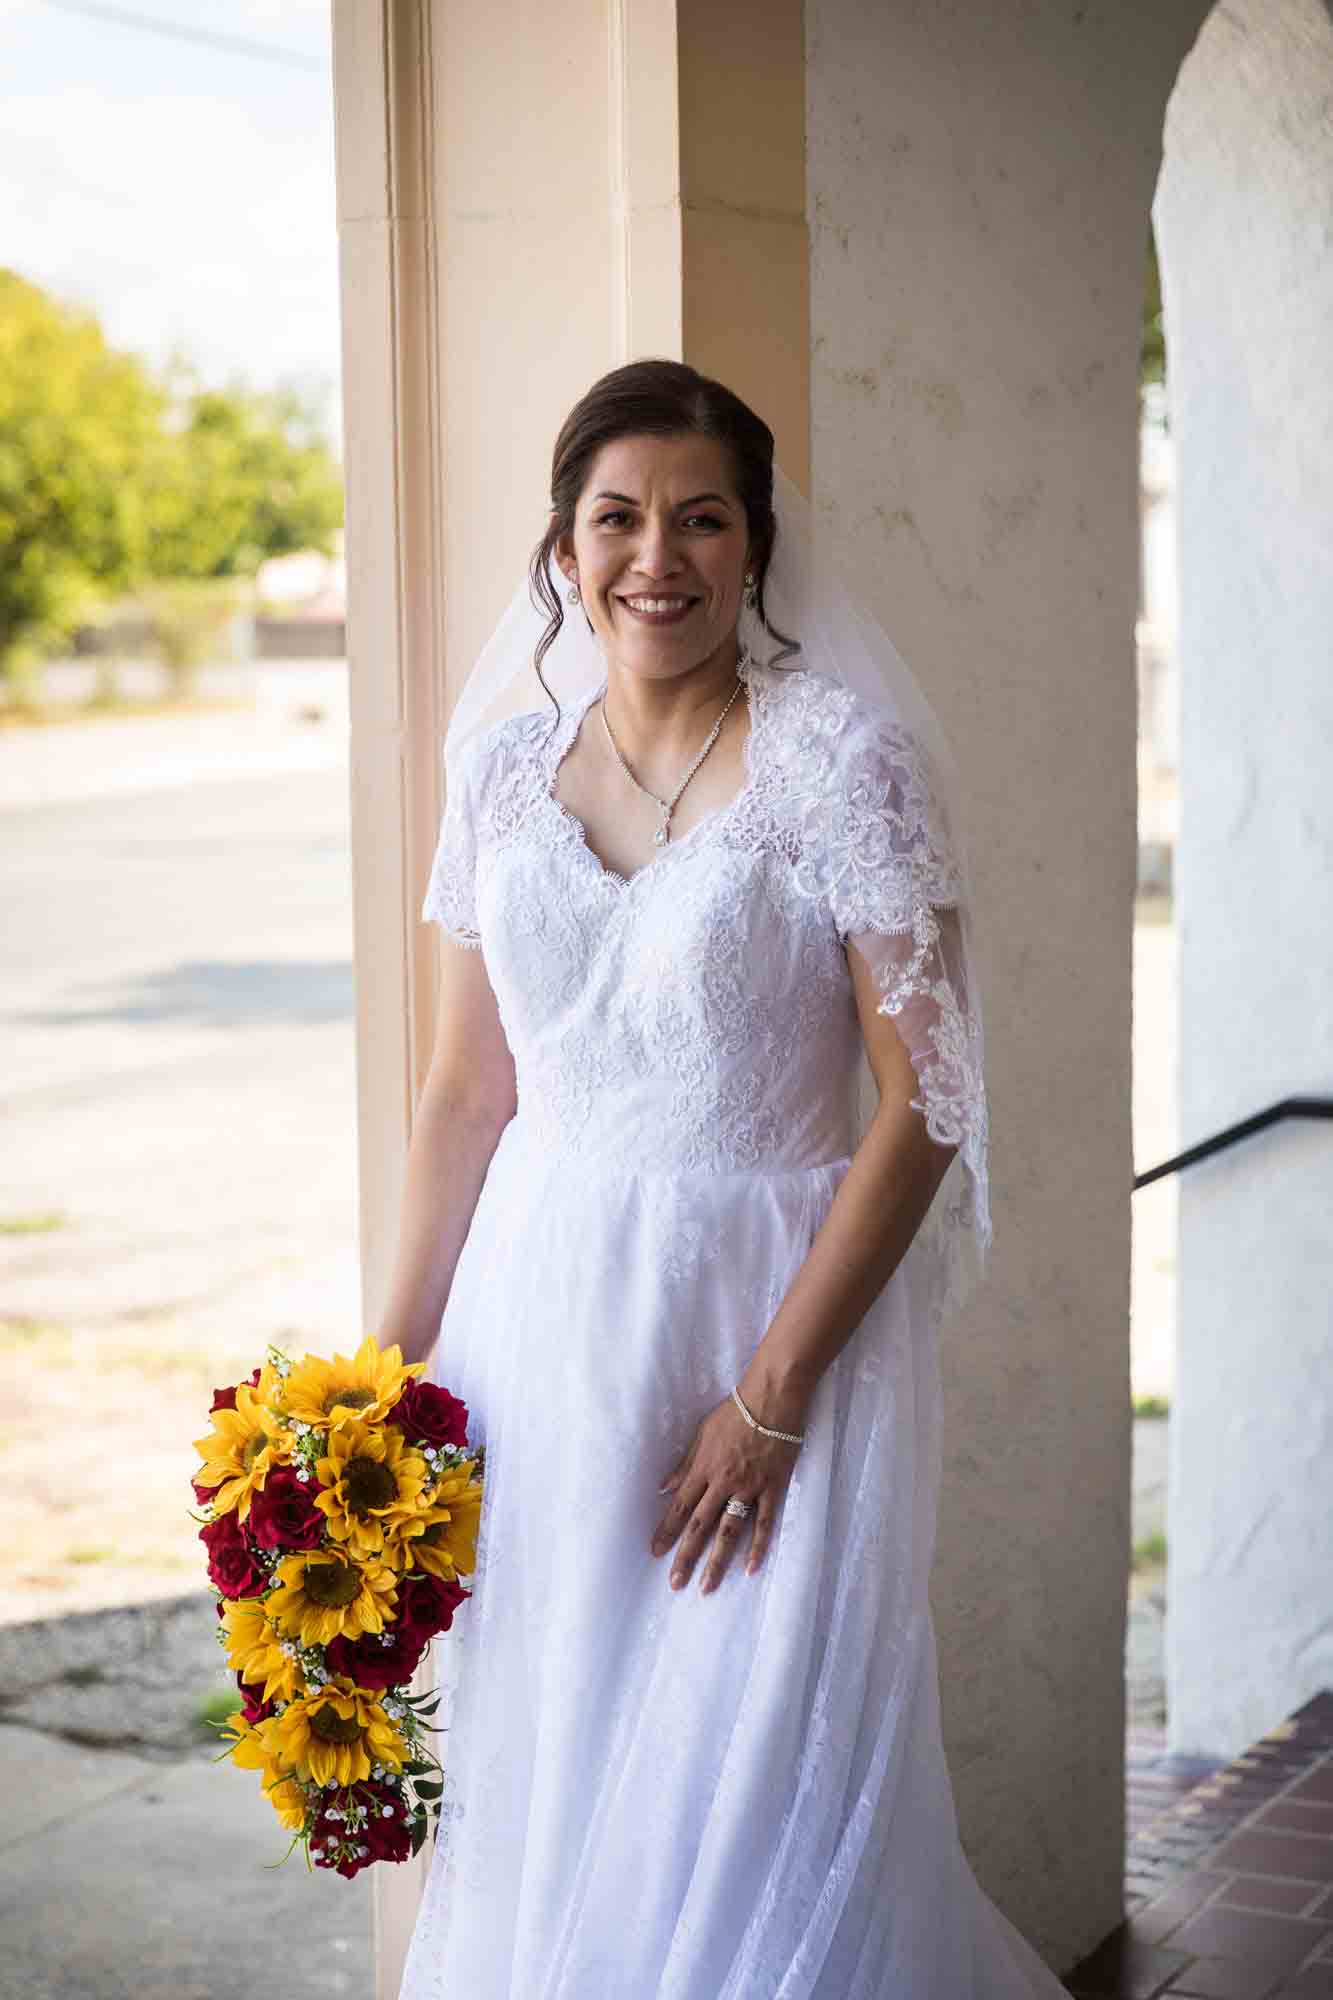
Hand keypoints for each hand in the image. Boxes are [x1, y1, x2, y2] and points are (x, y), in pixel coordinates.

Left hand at [649, 1388, 807, 1594]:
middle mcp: (723, 1482)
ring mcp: (749, 1487)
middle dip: (685, 1555)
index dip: (666, 1530)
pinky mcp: (773, 1488)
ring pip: (730, 1531)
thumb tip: (663, 1488)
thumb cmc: (736, 1411)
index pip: (680, 1506)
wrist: (773, 1398)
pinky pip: (765, 1522)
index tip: (655, 1552)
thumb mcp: (702, 1432)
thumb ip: (684, 1464)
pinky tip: (750, 1567)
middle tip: (675, 1583)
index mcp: (704, 1468)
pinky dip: (758, 1546)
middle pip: (700, 1525)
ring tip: (706, 1587)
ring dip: (717, 1561)